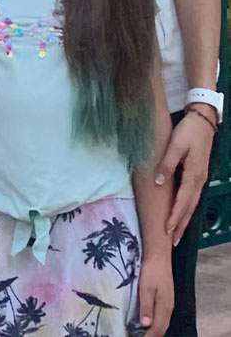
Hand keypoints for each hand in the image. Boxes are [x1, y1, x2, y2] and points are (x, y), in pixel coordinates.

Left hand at [137, 252, 173, 336]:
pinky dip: (156, 322)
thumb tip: (146, 325)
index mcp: (164, 307)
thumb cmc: (151, 271)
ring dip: (154, 330)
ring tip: (143, 333)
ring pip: (163, 322)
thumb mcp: (146, 288)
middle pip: (162, 327)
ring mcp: (168, 302)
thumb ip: (146, 307)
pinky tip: (149, 321)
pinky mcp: (166, 297)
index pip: (158, 329)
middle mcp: (169, 307)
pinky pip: (162, 315)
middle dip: (153, 335)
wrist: (159, 255)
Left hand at [155, 109, 213, 243]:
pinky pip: (192, 196)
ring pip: (192, 203)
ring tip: (177, 233)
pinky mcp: (198, 174)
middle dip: (181, 225)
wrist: (203, 120)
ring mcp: (200, 178)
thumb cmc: (188, 132)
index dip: (175, 217)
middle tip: (173, 242)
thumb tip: (159, 182)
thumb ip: (167, 164)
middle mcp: (199, 180)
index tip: (168, 231)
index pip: (183, 201)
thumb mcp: (176, 145)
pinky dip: (186, 208)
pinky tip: (182, 213)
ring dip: (184, 219)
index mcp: (194, 175)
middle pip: (190, 208)